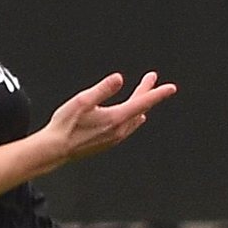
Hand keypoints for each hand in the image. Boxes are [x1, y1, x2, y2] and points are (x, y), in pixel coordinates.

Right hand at [48, 71, 178, 162]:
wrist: (56, 150)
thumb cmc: (66, 124)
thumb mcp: (82, 101)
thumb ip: (102, 89)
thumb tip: (119, 78)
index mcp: (116, 118)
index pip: (142, 103)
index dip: (157, 94)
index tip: (171, 88)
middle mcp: (119, 130)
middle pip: (140, 109)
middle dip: (147, 93)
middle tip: (151, 78)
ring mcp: (115, 138)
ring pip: (135, 119)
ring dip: (141, 105)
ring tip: (145, 94)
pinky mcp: (109, 142)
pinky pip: (128, 128)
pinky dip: (134, 117)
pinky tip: (134, 117)